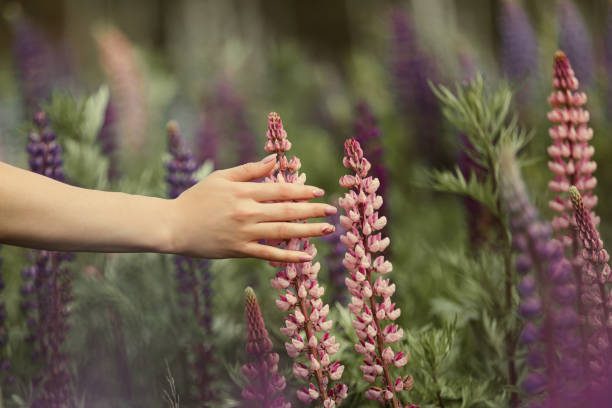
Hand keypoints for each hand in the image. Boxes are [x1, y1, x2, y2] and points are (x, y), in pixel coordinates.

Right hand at [167, 155, 336, 261]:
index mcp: (244, 192)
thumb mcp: (221, 178)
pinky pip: (269, 254)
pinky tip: (306, 256)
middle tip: (332, 210)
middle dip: (313, 210)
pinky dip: (288, 256)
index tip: (319, 191)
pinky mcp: (239, 250)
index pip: (280, 190)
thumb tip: (273, 160)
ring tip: (327, 230)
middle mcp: (247, 212)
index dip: (302, 190)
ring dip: (308, 231)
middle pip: (287, 210)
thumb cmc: (196, 199)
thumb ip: (249, 170)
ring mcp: (244, 233)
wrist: (174, 226)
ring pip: (283, 232)